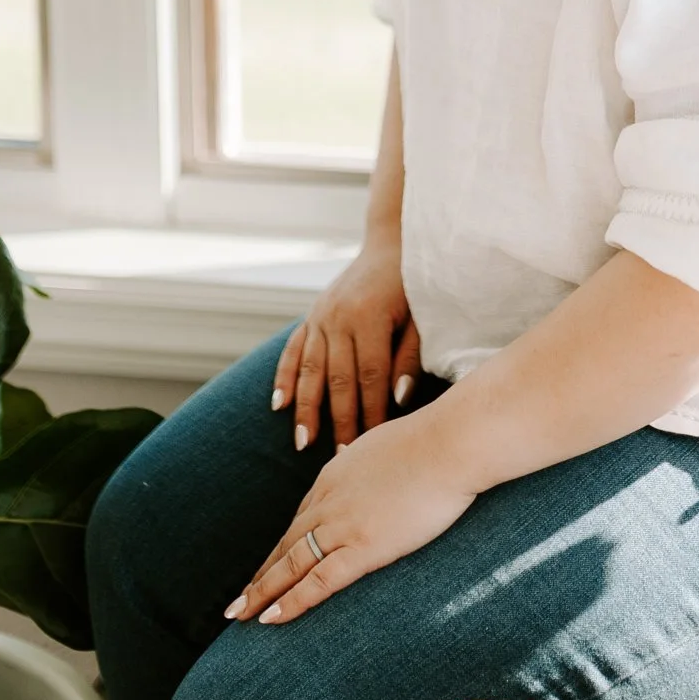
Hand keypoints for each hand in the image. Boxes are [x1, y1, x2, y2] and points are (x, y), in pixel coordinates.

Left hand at [226, 408, 476, 624]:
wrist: (449, 443)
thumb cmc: (431, 442)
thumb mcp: (385, 446)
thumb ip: (366, 463)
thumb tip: (359, 464)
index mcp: (335, 475)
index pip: (301, 519)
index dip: (282, 547)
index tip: (269, 565)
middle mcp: (329, 500)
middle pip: (286, 544)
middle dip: (261, 574)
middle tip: (239, 601)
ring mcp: (342, 525)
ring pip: (291, 565)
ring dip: (263, 592)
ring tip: (241, 615)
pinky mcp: (362, 547)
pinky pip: (316, 582)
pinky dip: (290, 602)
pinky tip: (270, 619)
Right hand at [272, 234, 420, 450]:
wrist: (391, 243)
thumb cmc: (413, 286)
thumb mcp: (420, 318)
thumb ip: (409, 357)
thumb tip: (398, 398)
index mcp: (371, 318)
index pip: (370, 377)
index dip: (372, 412)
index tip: (374, 443)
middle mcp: (340, 318)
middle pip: (338, 379)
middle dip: (339, 421)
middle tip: (341, 456)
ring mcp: (321, 316)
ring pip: (310, 369)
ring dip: (306, 408)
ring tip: (304, 443)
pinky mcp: (311, 314)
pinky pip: (293, 350)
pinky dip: (284, 377)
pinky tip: (277, 405)